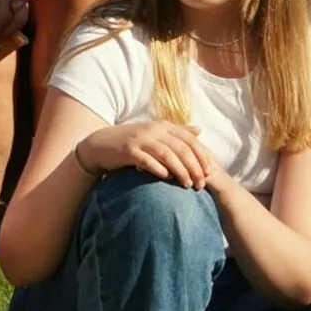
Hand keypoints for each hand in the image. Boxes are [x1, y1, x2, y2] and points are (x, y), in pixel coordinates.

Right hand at [81, 121, 225, 188]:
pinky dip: (158, 169)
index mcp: (163, 125)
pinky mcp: (128, 150)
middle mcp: (154, 130)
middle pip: (181, 148)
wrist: (101, 144)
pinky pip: (147, 160)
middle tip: (201, 184)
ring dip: (180, 171)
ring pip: (167, 154)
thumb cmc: (133, 142)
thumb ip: (177, 132)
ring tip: (187, 185)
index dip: (202, 156)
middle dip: (194, 167)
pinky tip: (166, 178)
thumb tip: (198, 130)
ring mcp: (141, 139)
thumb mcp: (155, 133)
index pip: (190, 140)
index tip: (209, 172)